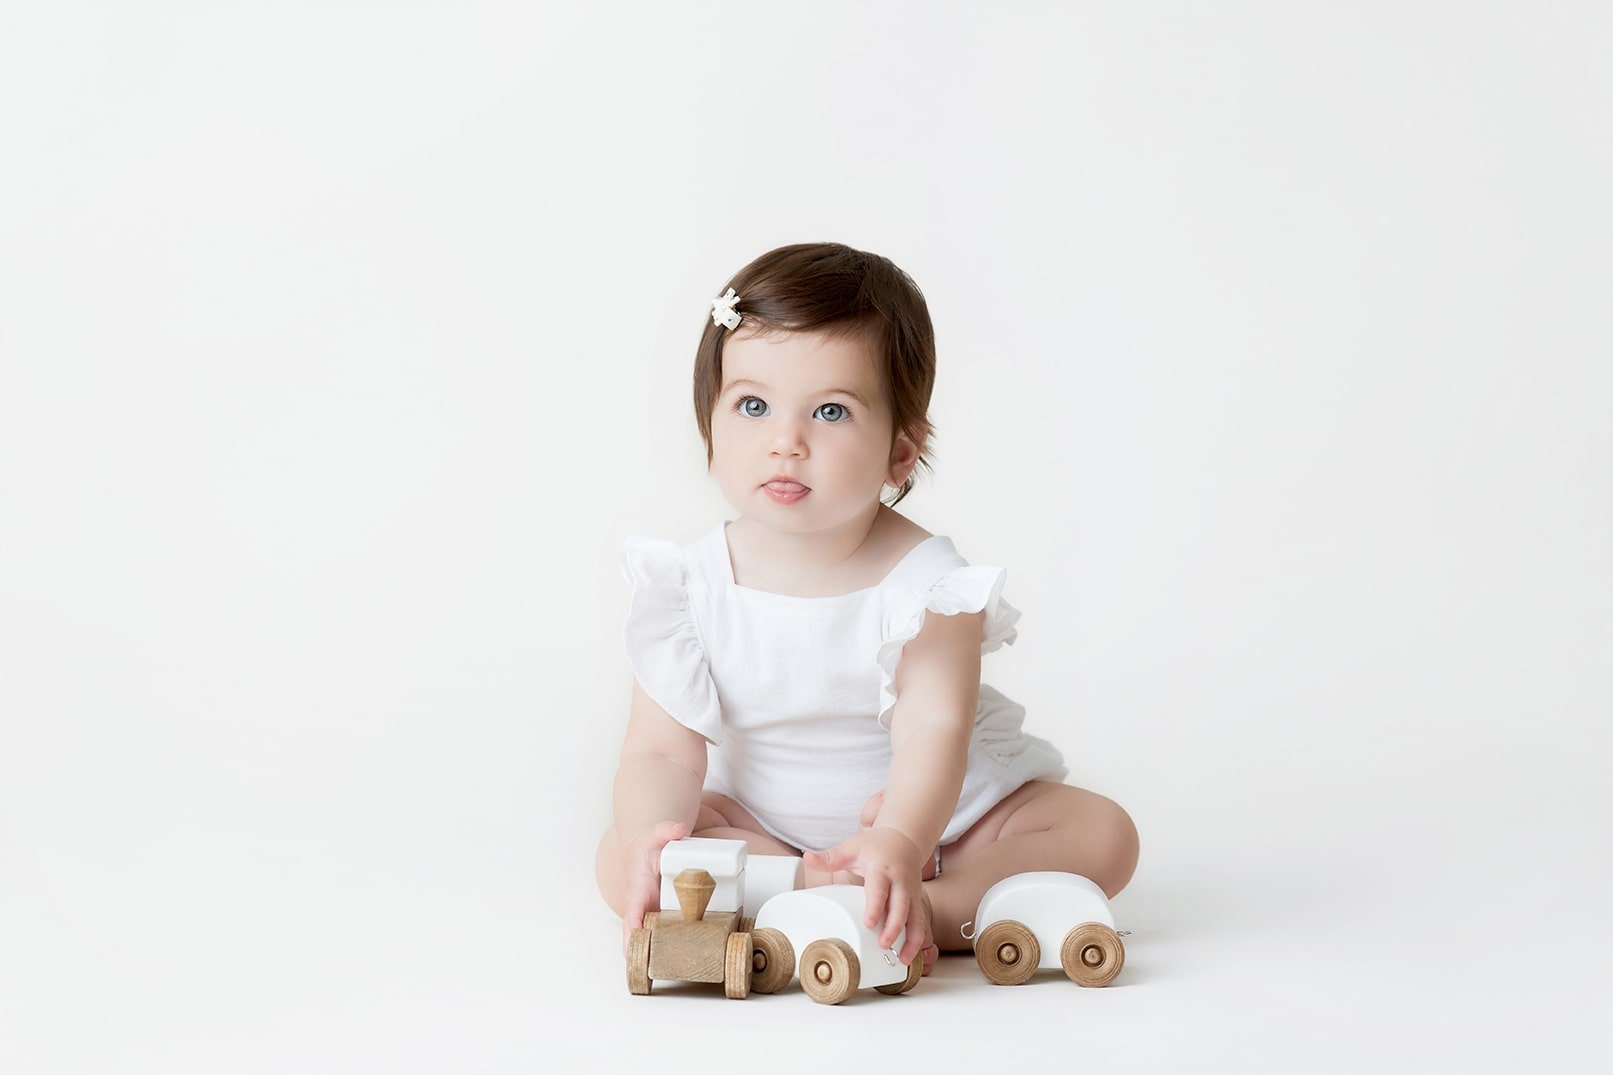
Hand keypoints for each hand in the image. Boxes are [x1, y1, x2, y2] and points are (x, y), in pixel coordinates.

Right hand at [619, 820, 686, 954]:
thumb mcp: (655, 835)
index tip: (634, 940)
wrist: (646, 853)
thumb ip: (665, 830)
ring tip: (670, 970)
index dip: (633, 927)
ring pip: (651, 938)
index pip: (632, 912)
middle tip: (652, 966)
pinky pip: (664, 934)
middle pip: (638, 934)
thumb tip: (677, 828)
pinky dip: (670, 947)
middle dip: (642, 951)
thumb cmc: (648, 847)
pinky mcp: (663, 916)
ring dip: (656, 954)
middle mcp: (643, 906)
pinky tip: (683, 960)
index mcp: (638, 890)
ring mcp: (652, 913)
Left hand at [802, 826, 928, 965]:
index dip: (875, 906)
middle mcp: (900, 881)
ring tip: (902, 959)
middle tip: (883, 945)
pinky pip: (920, 922)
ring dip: (912, 939)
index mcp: (881, 869)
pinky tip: (909, 956)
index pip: (879, 889)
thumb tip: (807, 857)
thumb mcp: (852, 848)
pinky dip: (918, 940)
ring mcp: (911, 892)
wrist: (905, 839)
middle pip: (901, 906)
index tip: (869, 923)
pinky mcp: (917, 900)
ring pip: (916, 917)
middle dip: (894, 927)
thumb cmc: (875, 846)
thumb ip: (829, 857)